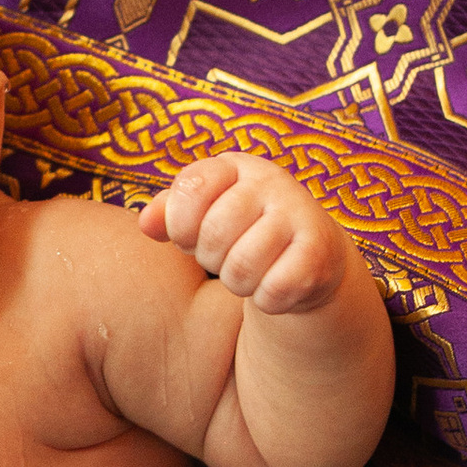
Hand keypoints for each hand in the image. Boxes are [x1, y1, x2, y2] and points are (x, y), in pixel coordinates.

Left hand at [141, 153, 350, 313]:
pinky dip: (266, 300)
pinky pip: (272, 291)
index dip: (181, 225)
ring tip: (248, 272)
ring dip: (237, 282)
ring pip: (241, 267)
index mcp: (236, 166)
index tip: (191, 236)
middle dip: (210, 258)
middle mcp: (272, 181)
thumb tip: (147, 224)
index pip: (190, 189)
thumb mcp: (203, 215)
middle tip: (224, 258)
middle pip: (214, 233)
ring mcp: (300, 214)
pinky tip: (275, 285)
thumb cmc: (241, 232)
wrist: (309, 255)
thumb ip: (168, 214)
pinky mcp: (319, 252)